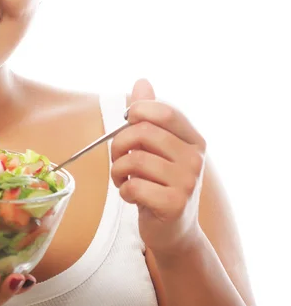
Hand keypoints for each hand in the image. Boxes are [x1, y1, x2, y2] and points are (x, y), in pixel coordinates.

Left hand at [111, 79, 206, 257]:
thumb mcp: (157, 147)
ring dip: (117, 170)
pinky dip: (124, 190)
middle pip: (143, 132)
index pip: (164, 111)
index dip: (138, 112)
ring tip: (122, 178)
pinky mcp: (173, 205)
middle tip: (117, 157)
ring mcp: (187, 183)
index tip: (127, 123)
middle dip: (119, 143)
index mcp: (193, 139)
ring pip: (134, 159)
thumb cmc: (160, 183)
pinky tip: (131, 195)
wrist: (173, 230)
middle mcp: (195, 159)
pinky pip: (133, 186)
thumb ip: (150, 114)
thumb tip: (142, 81)